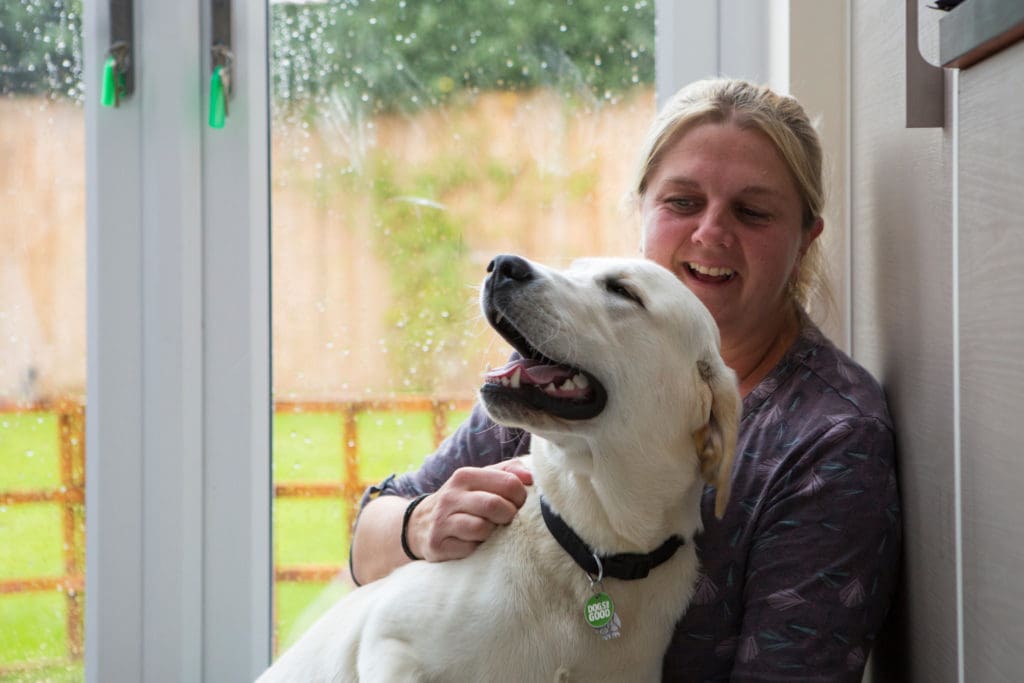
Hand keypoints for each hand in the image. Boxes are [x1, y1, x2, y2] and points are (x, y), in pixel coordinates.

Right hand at [407, 460, 532, 561]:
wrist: (419, 524)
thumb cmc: (463, 500)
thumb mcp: (480, 480)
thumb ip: (508, 472)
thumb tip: (530, 477)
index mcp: (465, 475)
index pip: (508, 482)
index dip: (521, 496)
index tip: (518, 504)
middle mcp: (450, 496)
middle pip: (495, 505)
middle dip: (509, 516)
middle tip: (507, 519)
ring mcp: (441, 521)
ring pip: (482, 529)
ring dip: (492, 533)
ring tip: (488, 530)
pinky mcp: (437, 545)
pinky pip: (470, 549)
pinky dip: (477, 548)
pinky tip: (472, 542)